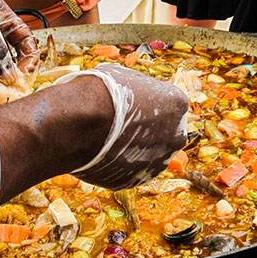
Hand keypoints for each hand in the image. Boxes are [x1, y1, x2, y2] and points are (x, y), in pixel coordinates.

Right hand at [55, 63, 188, 189]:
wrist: (79, 122)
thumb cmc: (99, 92)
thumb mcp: (125, 77)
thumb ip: (139, 90)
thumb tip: (134, 94)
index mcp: (177, 104)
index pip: (169, 104)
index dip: (148, 104)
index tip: (131, 105)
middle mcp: (175, 137)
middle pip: (164, 133)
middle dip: (146, 130)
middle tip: (121, 125)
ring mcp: (157, 162)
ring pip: (148, 155)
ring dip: (133, 150)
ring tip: (105, 140)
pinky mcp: (136, 180)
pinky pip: (128, 171)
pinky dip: (117, 164)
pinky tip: (99, 153)